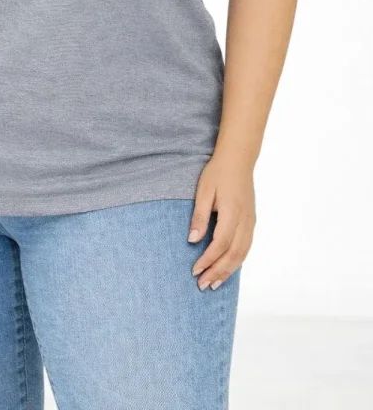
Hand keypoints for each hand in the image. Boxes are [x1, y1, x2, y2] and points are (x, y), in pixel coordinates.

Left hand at [187, 150, 255, 289]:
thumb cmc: (218, 173)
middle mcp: (245, 220)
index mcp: (232, 212)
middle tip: (203, 285)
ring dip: (229, 271)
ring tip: (215, 283)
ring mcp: (251, 222)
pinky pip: (246, 247)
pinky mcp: (252, 221)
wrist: (238, 159)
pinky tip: (227, 268)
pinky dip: (237, 261)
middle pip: (233, 254)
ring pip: (242, 254)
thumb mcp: (203, 191)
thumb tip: (192, 240)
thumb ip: (199, 216)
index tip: (195, 271)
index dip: (208, 260)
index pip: (220, 244)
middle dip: (218, 272)